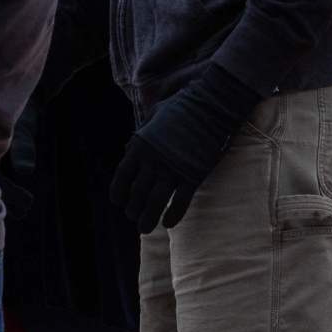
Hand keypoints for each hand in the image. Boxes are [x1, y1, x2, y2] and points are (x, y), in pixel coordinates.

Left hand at [111, 65, 253, 234]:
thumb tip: (129, 147)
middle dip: (133, 209)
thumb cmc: (185, 105)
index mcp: (141, 145)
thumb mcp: (155, 114)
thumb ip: (142, 131)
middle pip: (136, 194)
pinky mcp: (193, 174)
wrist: (213, 103)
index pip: (122, 177)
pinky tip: (169, 223)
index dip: (119, 194)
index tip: (119, 203)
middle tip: (135, 217)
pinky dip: (173, 215)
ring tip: (145, 228)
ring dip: (147, 219)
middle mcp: (153, 160)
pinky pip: (180, 202)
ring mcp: (173, 168)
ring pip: (154, 203)